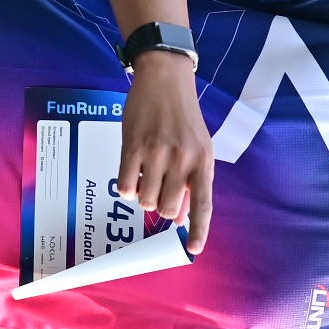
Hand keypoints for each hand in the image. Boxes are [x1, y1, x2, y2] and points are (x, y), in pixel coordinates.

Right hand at [118, 51, 216, 252]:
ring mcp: (157, 153)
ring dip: (142, 196)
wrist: (165, 78)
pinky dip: (126, 187)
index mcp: (203, 161)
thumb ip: (192, 181)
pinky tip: (131, 173)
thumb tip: (181, 218)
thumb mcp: (199, 147)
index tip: (194, 250)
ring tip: (145, 176)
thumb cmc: (184, 116)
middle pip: (168, 209)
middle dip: (161, 207)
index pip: (204, 205)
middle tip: (158, 190)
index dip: (199, 230)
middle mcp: (182, 160)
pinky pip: (125, 186)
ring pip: (145, 200)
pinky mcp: (133, 146)